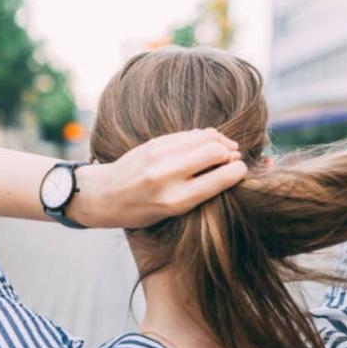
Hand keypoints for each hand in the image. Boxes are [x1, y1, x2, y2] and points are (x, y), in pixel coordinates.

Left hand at [68, 128, 247, 228]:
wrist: (104, 195)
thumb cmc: (141, 211)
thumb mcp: (171, 213)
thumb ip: (199, 192)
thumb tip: (232, 169)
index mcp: (175, 200)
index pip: (220, 178)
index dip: (238, 171)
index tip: (242, 171)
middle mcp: (167, 175)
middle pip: (215, 151)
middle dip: (231, 153)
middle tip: (235, 158)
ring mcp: (158, 155)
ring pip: (203, 137)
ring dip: (221, 141)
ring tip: (227, 148)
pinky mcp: (153, 143)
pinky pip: (188, 134)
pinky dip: (204, 137)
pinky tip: (208, 143)